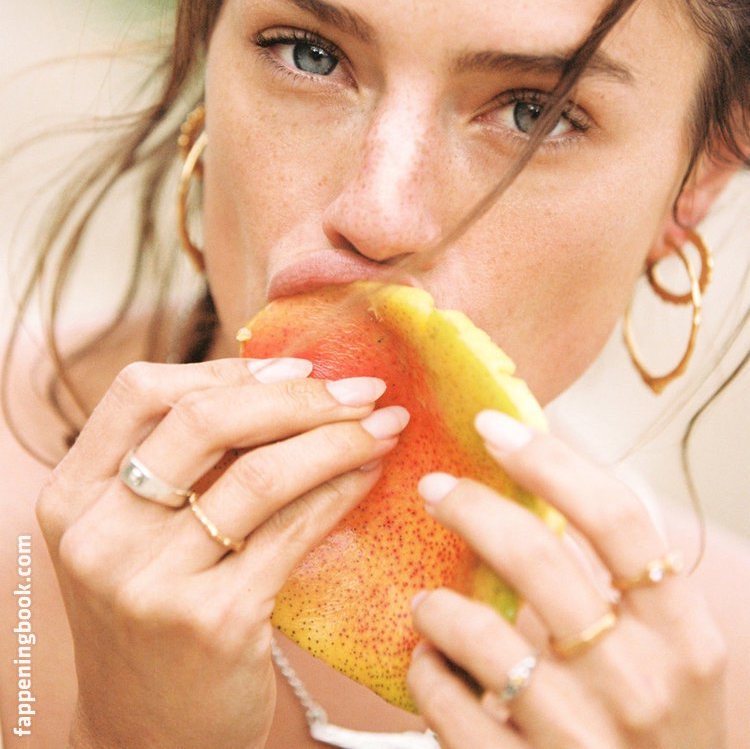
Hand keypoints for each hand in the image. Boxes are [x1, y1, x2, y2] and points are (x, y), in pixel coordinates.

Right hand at [36, 355, 407, 748]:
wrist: (148, 734)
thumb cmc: (155, 614)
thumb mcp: (134, 536)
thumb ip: (179, 464)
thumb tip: (284, 376)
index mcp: (72, 498)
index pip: (140, 392)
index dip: (224, 369)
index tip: (296, 367)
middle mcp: (98, 537)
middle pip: (205, 421)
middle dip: (299, 397)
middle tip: (361, 390)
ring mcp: (150, 583)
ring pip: (260, 473)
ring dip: (338, 438)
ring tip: (382, 425)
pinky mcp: (212, 623)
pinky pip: (293, 531)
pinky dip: (342, 490)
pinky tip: (371, 475)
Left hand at [407, 413, 726, 747]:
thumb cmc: (666, 736)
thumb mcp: (681, 658)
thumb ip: (640, 581)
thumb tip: (567, 482)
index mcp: (684, 637)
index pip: (616, 518)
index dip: (548, 461)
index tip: (495, 428)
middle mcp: (637, 682)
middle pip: (536, 556)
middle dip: (470, 506)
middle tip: (436, 489)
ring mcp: (580, 735)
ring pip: (478, 631)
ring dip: (437, 604)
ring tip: (429, 603)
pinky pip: (448, 703)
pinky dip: (427, 672)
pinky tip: (432, 665)